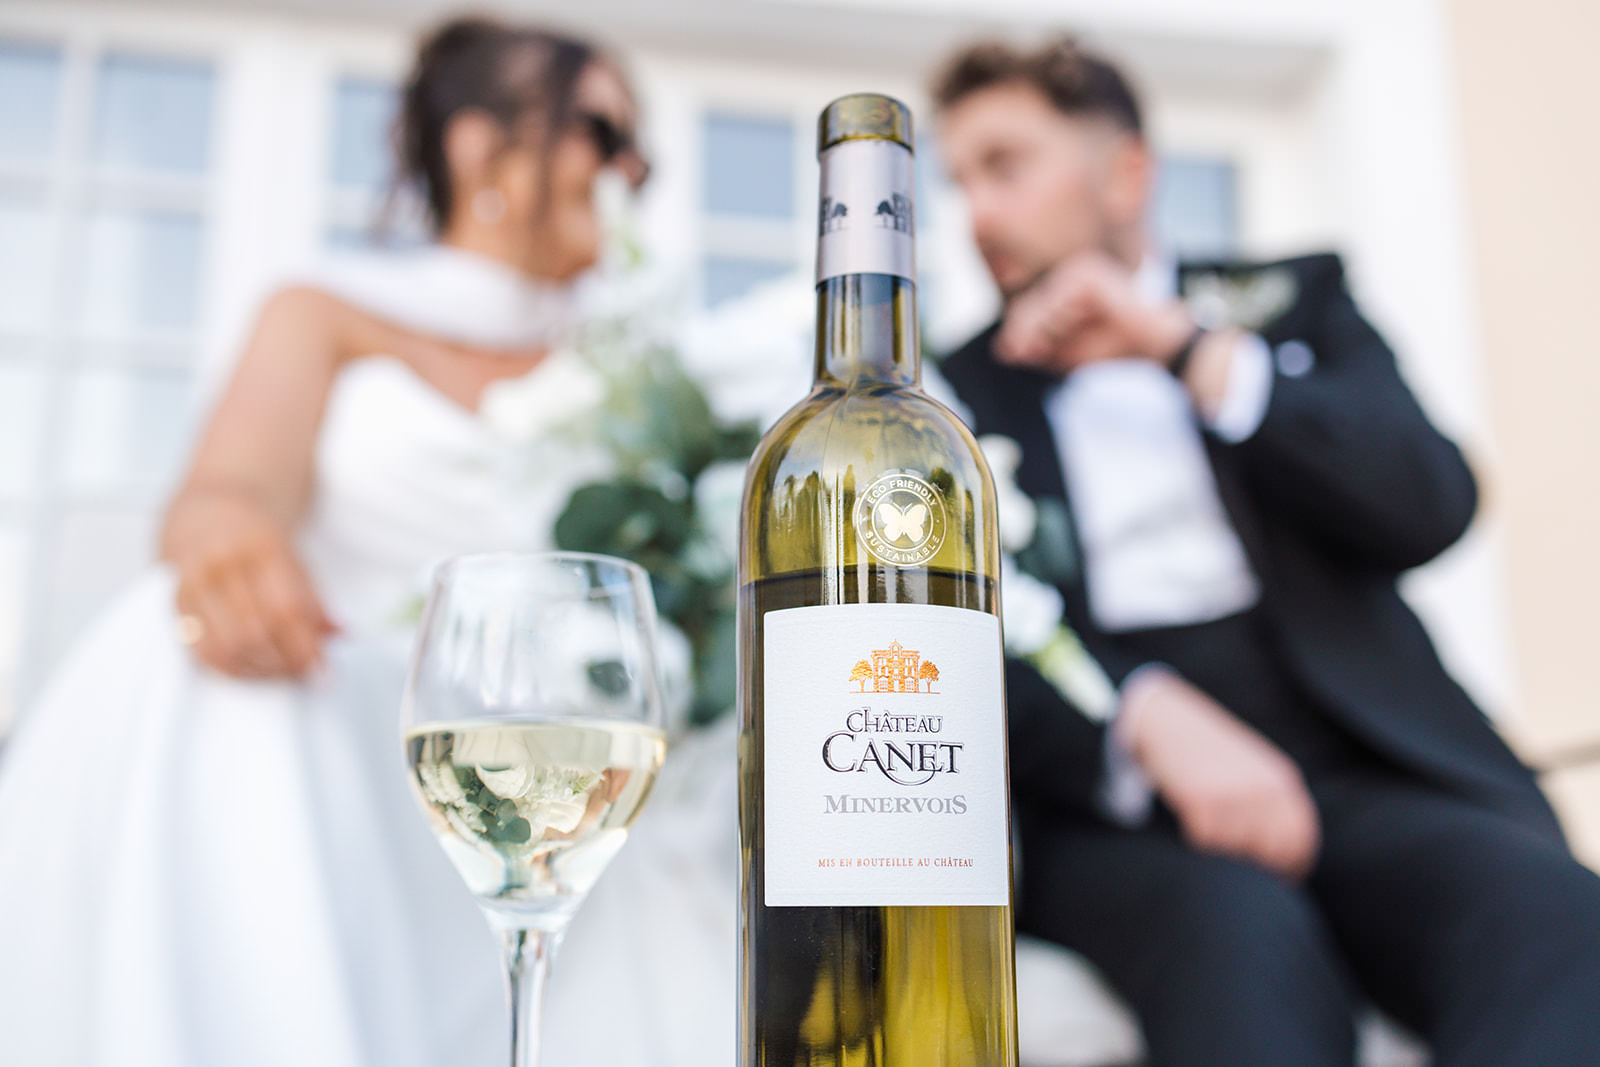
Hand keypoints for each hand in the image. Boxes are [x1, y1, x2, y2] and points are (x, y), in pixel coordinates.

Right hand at [165, 487, 338, 678]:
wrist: (210, 507)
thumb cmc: (261, 540)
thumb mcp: (297, 558)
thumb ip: (316, 599)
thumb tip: (340, 635)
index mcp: (262, 546)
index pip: (286, 609)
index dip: (306, 647)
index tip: (325, 672)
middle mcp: (223, 563)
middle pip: (255, 632)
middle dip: (285, 663)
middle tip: (307, 676)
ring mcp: (194, 582)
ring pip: (226, 646)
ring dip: (260, 670)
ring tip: (283, 674)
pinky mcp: (175, 600)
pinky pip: (199, 648)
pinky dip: (230, 668)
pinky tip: (252, 669)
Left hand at [995, 251, 1193, 374]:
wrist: (1153, 342)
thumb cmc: (1112, 347)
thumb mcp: (1065, 353)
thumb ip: (1035, 350)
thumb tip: (1002, 350)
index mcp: (1062, 292)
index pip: (1026, 311)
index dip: (1017, 334)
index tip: (1011, 355)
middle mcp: (1068, 277)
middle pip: (1028, 305)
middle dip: (1025, 333)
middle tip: (1027, 353)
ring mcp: (1078, 270)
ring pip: (1040, 303)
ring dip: (1043, 329)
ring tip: (1056, 343)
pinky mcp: (1088, 271)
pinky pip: (1059, 296)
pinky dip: (1061, 316)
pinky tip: (1075, 324)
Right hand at [1120, 667, 1320, 880]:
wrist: (1165, 719)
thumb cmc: (1208, 749)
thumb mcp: (1253, 769)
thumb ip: (1273, 804)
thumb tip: (1286, 857)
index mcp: (1281, 781)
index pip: (1300, 838)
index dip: (1290, 864)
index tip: (1276, 878)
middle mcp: (1263, 788)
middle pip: (1270, 851)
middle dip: (1254, 863)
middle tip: (1235, 858)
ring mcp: (1233, 793)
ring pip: (1235, 849)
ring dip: (1221, 847)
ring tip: (1208, 824)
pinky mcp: (1200, 798)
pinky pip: (1205, 839)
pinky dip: (1197, 837)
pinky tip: (1191, 817)